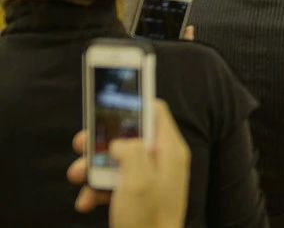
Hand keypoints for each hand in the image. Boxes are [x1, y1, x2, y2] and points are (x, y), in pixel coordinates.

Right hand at [67, 99, 190, 227]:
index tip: (106, 104)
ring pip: (115, 162)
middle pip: (129, 136)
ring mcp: (149, 180)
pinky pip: (112, 185)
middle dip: (100, 142)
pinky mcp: (136, 197)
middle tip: (80, 145)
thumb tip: (119, 142)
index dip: (131, 105)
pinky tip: (86, 203)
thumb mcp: (138, 178)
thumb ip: (130, 148)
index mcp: (169, 150)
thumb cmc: (147, 219)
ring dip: (92, 169)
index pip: (155, 112)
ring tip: (77, 177)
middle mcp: (161, 161)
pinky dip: (96, 191)